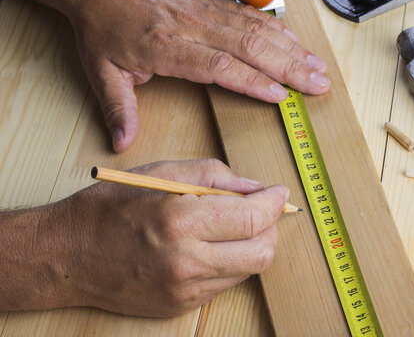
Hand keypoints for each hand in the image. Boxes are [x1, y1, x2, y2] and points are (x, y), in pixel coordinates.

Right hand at [60, 159, 287, 316]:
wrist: (68, 255)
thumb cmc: (111, 206)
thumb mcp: (163, 173)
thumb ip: (216, 176)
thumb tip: (255, 187)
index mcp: (181, 220)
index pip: (253, 218)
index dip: (274, 203)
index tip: (280, 193)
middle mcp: (186, 261)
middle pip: (262, 252)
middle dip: (272, 228)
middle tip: (264, 210)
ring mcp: (184, 289)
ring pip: (247, 270)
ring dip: (252, 245)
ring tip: (233, 225)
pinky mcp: (180, 306)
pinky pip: (224, 284)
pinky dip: (229, 262)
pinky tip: (211, 245)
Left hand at [65, 0, 329, 151]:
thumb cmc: (101, 25)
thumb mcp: (100, 70)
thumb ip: (117, 108)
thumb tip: (122, 142)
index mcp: (166, 46)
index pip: (219, 66)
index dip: (254, 81)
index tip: (282, 96)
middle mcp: (191, 27)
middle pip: (249, 46)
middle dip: (289, 67)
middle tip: (318, 83)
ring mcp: (202, 13)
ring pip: (255, 29)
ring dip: (290, 48)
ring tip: (317, 66)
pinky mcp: (207, 5)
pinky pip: (248, 15)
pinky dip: (275, 30)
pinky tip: (293, 42)